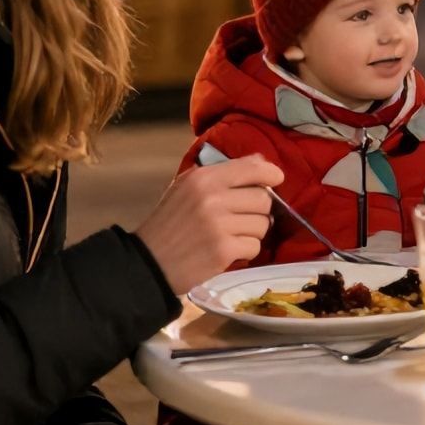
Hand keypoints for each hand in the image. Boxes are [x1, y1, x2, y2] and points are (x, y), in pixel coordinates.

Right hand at [136, 154, 283, 292]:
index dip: (270, 173)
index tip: (276, 179)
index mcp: (203, 177)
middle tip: (242, 218)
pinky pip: (255, 246)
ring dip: (252, 232)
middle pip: (263, 198)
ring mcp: (219, 225)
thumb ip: (221, 174)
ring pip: (263, 224)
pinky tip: (228, 250)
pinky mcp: (224, 251)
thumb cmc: (169, 223)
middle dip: (258, 210)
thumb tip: (260, 162)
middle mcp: (213, 197)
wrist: (147, 262)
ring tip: (231, 235)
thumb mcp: (186, 187)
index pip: (253, 167)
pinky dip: (246, 250)